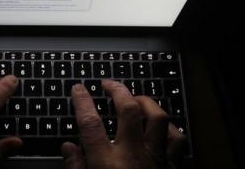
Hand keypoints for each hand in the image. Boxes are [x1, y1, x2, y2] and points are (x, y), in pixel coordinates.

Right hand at [62, 80, 185, 168]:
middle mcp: (133, 156)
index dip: (82, 100)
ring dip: (145, 102)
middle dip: (117, 90)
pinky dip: (169, 126)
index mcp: (107, 164)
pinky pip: (177, 137)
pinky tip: (160, 124)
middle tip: (108, 84)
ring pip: (157, 117)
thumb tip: (68, 149)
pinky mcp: (172, 166)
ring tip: (135, 98)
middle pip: (128, 110)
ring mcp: (155, 159)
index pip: (90, 123)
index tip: (78, 88)